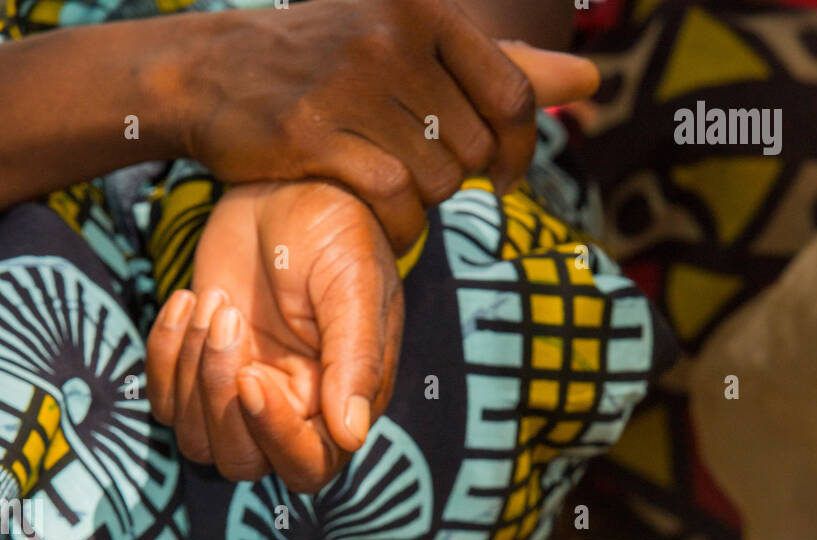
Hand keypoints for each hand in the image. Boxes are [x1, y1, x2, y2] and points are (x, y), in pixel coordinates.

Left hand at [146, 181, 403, 492]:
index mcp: (338, 402)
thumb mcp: (354, 286)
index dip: (273, 437)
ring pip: (197, 440)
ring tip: (211, 300)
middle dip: (220, 399)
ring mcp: (242, 393)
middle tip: (228, 317)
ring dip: (191, 374)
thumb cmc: (335, 229)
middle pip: (243, 462)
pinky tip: (186, 299)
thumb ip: (357, 361)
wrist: (286, 182)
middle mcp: (291, 411)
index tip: (251, 375)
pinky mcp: (200, 369)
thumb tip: (353, 436)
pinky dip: (163, 354)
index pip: (306, 466)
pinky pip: (164, 400)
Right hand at [181, 0, 598, 249]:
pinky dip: (396, 226)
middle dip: (459, 179)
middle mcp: (391, 36)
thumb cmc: (324, 62)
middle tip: (421, 178)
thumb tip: (591, 81)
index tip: (504, 176)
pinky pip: (396, 203)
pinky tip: (378, 218)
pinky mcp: (318, 136)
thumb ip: (498, 65)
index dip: (521, 149)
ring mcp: (352, 84)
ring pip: (437, 180)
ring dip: (423, 205)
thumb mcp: (408, 40)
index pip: (513, 94)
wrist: (211, 72)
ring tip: (390, 189)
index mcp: (421, 7)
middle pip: (475, 148)